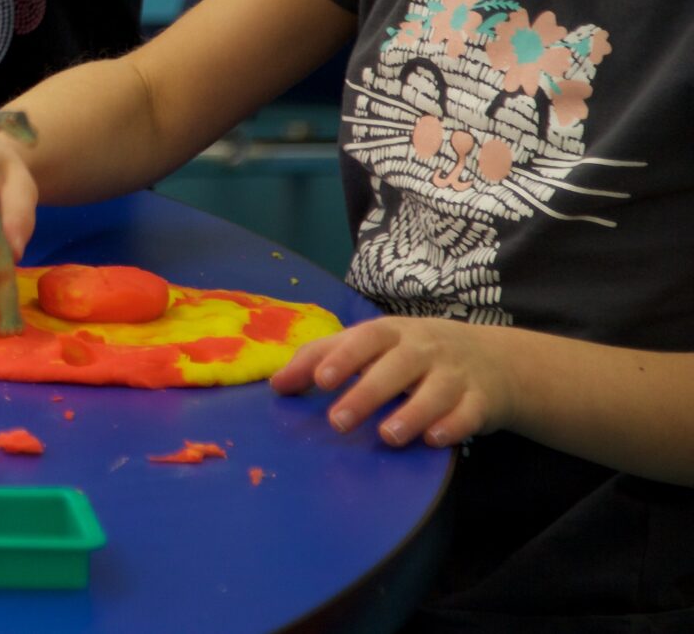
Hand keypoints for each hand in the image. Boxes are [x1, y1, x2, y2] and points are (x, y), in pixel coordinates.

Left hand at [269, 316, 511, 447]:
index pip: (365, 339)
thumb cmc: (414, 352)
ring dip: (411, 413)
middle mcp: (424, 349)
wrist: (495, 360)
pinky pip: (469, 414)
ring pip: (436, 391)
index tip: (320, 381)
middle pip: (397, 367)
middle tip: (338, 422)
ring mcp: (455, 374)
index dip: (343, 358)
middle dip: (367, 394)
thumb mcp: (372, 345)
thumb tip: (277, 384)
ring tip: (387, 436)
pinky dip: (453, 426)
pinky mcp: (482, 401)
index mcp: (392, 333)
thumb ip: (324, 358)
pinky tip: (434, 439)